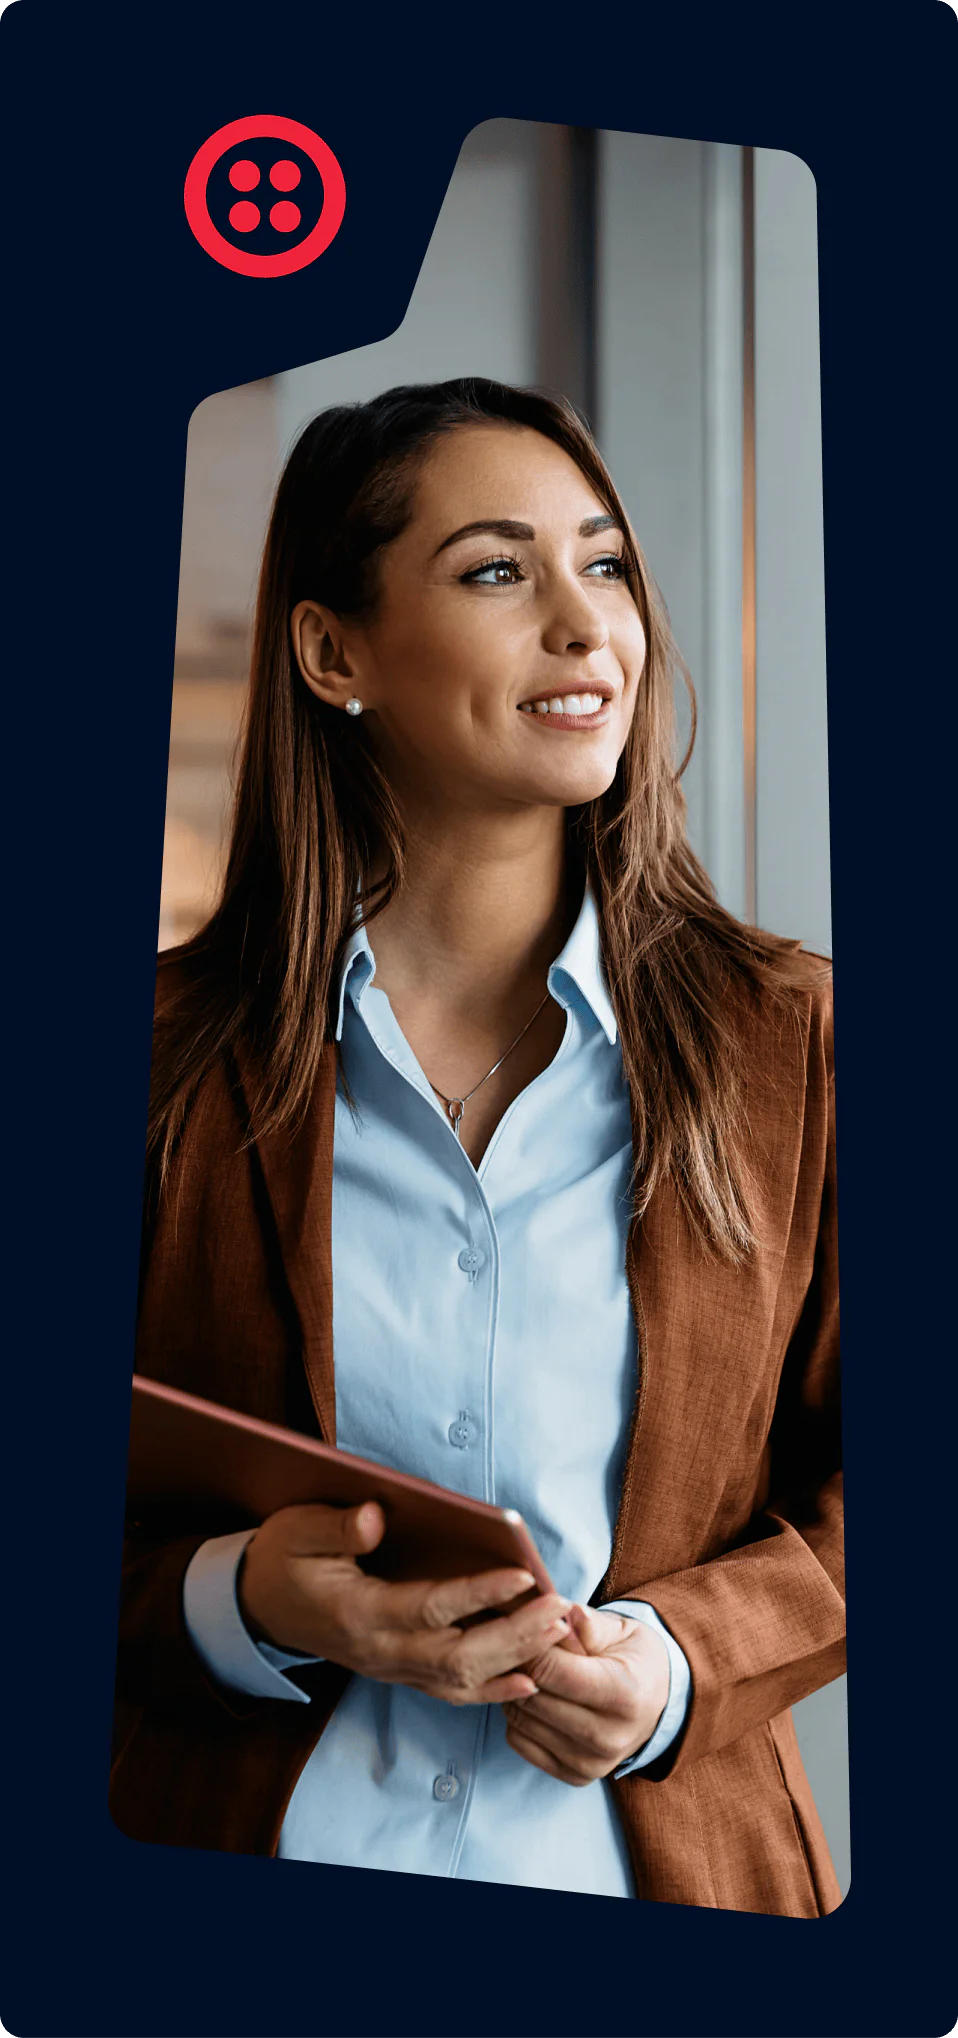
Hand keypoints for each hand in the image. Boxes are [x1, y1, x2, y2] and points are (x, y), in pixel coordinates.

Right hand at [238, 1500, 573, 1706]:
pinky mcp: (397, 1672)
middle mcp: (378, 1651)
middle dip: (515, 1635)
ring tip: (557, 1633)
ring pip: (460, 1680)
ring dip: (514, 1659)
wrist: (257, 1605)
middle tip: (559, 1608)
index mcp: (358, 1613)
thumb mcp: (298, 1529)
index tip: (522, 1577)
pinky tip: (528, 1680)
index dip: (478, 1594)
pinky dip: (492, 1691)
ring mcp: (389, 1668)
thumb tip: (377, 1516)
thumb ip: (338, 1527)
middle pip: (458, 1656)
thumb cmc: (283, 1558)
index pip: (430, 1608)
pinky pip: (449, 1692)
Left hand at [503, 1602, 670, 1784]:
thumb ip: (588, 1623)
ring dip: (514, 1691)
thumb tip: (557, 1610)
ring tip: (529, 1670)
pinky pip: (519, 1742)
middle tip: (519, 1646)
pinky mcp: (575, 1776)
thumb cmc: (635, 1658)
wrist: (659, 1703)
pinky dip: (518, 1717)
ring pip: (520, 1721)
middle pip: (533, 1698)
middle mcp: (609, 1737)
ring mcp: (592, 1763)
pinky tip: (535, 1698)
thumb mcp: (622, 1630)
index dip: (530, 1645)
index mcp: (624, 1695)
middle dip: (518, 1667)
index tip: (523, 1627)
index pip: (554, 1671)